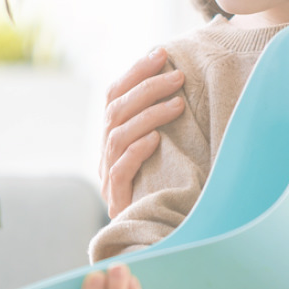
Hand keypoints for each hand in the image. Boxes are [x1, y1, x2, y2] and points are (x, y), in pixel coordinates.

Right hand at [100, 48, 185, 217]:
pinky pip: (122, 170)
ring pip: (118, 135)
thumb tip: (183, 77)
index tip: (160, 53)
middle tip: (177, 75)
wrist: (151, 235)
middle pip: (116, 109)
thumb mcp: (165, 147)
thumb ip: (164, 117)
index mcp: (112, 135)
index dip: (134, 72)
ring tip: (178, 103)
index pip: (114, 94)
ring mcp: (109, 176)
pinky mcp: (118, 198)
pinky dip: (138, 151)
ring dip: (148, 114)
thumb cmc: (165, 183)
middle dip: (146, 87)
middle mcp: (106, 153)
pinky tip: (157, 140)